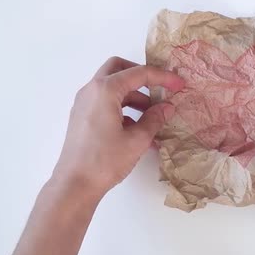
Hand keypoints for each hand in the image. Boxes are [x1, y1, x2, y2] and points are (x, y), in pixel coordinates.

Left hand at [53, 57, 183, 193]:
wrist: (74, 185)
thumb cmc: (105, 160)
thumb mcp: (137, 139)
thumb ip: (154, 119)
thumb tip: (167, 107)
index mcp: (105, 90)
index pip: (138, 73)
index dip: (163, 77)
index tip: (179, 84)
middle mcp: (91, 90)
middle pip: (119, 69)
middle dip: (142, 76)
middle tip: (160, 89)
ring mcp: (84, 103)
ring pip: (113, 88)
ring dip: (135, 96)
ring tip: (154, 117)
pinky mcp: (83, 117)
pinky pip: (106, 103)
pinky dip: (124, 108)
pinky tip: (139, 130)